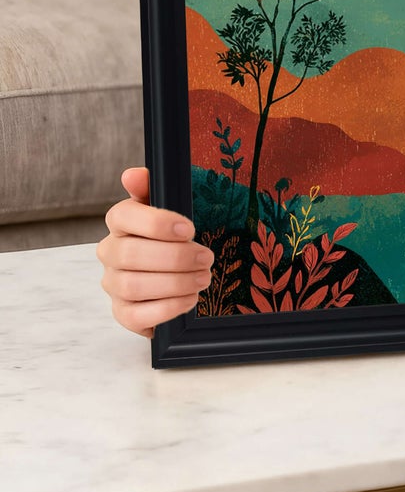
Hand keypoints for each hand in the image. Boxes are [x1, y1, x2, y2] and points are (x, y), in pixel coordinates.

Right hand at [96, 166, 212, 337]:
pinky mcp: (123, 312)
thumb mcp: (174, 206)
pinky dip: (167, 308)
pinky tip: (190, 299)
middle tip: (206, 258)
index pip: (123, 216)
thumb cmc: (176, 234)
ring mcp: (114, 283)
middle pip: (130, 255)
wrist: (179, 272)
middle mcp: (110, 252)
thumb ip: (155, 188)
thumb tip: (133, 175)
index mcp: (121, 221)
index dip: (156, 223)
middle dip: (175, 258)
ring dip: (175, 283)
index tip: (190, 229)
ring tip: (203, 278)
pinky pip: (135, 316)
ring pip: (133, 286)